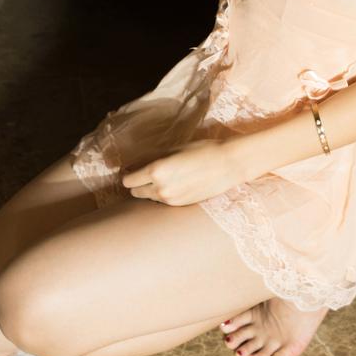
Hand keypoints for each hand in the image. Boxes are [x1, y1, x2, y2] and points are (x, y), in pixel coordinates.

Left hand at [120, 138, 246, 205]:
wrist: (227, 165)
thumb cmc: (202, 150)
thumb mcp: (174, 149)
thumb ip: (153, 158)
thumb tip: (137, 165)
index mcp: (156, 171)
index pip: (128, 180)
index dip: (128, 174)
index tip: (131, 169)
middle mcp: (160, 189)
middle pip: (134, 192)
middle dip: (137, 183)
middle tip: (145, 174)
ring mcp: (170, 200)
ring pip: (148, 198)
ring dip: (150, 190)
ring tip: (163, 178)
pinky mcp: (180, 206)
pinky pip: (162, 202)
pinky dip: (163, 194)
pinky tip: (175, 184)